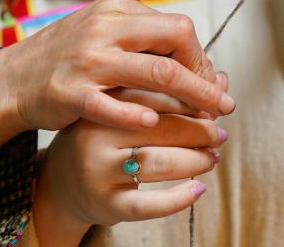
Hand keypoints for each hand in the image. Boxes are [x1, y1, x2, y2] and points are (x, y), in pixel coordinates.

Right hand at [0, 0, 234, 138]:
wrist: (13, 78)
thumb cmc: (66, 57)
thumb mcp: (100, 30)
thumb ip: (140, 33)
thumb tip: (191, 44)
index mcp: (115, 9)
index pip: (177, 27)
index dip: (200, 57)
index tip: (209, 82)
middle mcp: (104, 29)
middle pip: (176, 43)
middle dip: (206, 76)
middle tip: (223, 103)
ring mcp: (88, 61)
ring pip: (157, 74)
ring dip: (192, 98)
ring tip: (211, 120)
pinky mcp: (71, 93)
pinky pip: (114, 106)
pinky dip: (139, 116)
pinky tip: (157, 126)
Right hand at [33, 93, 225, 244]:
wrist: (61, 181)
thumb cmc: (104, 137)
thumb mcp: (129, 109)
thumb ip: (171, 93)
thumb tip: (222, 80)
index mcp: (104, 101)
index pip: (157, 94)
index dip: (193, 100)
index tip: (214, 107)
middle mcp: (96, 132)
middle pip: (161, 128)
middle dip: (200, 131)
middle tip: (219, 135)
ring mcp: (98, 170)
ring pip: (159, 163)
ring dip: (196, 160)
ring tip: (212, 158)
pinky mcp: (104, 202)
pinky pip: (148, 204)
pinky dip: (180, 198)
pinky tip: (199, 190)